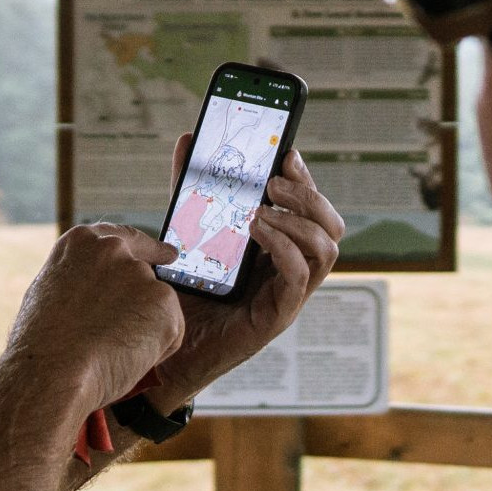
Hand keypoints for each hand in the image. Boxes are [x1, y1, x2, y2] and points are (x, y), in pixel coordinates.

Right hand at [4, 223, 185, 422]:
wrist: (51, 372)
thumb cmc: (40, 346)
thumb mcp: (48, 296)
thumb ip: (79, 283)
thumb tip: (94, 295)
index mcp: (81, 244)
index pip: (123, 238)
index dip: (146, 249)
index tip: (166, 254)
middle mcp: (113, 250)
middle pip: (144, 275)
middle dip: (144, 302)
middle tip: (131, 330)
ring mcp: (140, 274)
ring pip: (157, 309)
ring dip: (144, 332)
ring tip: (108, 352)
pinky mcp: (164, 303)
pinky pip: (170, 334)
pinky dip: (156, 352)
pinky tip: (126, 359)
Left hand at [145, 142, 343, 410]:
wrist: (162, 350)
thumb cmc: (181, 295)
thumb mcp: (185, 231)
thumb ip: (190, 189)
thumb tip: (187, 140)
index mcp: (277, 249)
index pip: (310, 208)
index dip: (305, 178)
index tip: (286, 152)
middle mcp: (290, 270)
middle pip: (330, 225)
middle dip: (310, 194)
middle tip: (275, 179)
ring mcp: (287, 294)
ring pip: (326, 249)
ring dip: (299, 219)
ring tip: (263, 206)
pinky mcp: (276, 316)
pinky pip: (299, 278)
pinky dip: (284, 247)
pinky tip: (257, 231)